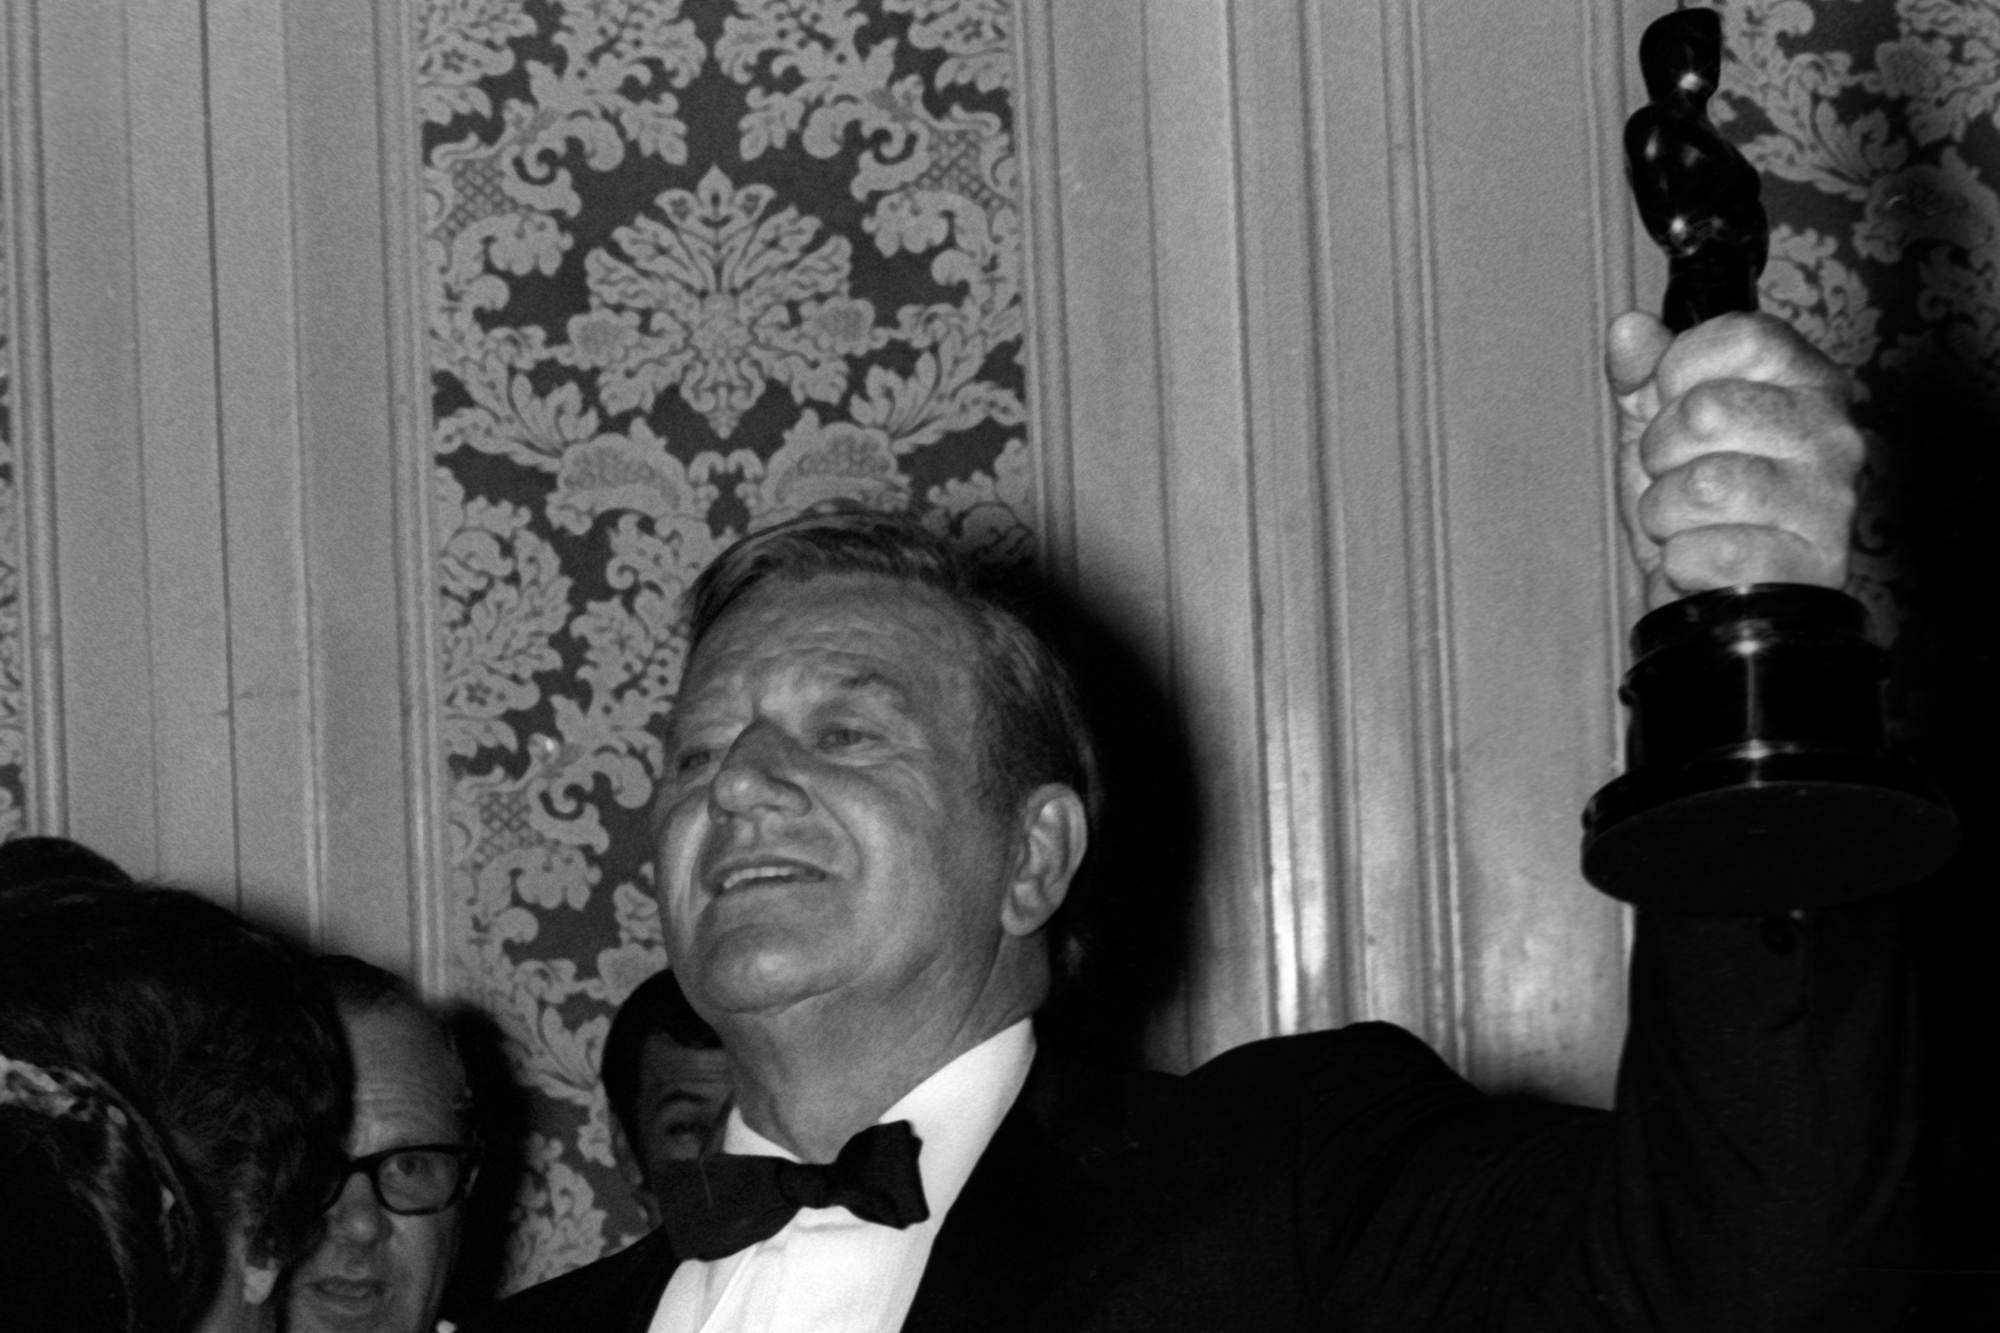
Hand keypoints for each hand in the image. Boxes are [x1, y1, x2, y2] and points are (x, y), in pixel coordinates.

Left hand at [1606, 311, 1861, 610]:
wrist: (1714, 597)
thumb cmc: (1696, 505)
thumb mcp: (1658, 425)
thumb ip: (1642, 372)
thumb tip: (1630, 329)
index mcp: (1807, 382)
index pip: (1743, 336)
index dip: (1681, 370)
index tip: (1674, 403)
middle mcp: (1832, 434)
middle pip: (1708, 409)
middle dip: (1662, 451)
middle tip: (1679, 475)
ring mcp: (1829, 501)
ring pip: (1704, 484)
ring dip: (1667, 511)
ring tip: (1690, 520)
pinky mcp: (1812, 566)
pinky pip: (1708, 551)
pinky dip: (1683, 561)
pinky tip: (1706, 560)